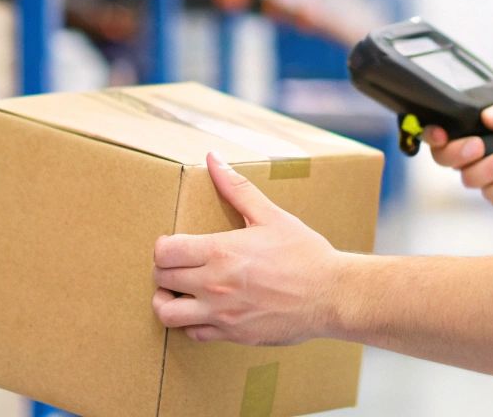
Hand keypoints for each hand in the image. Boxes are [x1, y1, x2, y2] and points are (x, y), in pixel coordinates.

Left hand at [151, 152, 344, 345]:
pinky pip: (194, 334)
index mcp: (221, 252)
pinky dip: (191, 322)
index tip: (172, 244)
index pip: (164, 252)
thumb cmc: (304, 253)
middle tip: (175, 265)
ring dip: (166, 301)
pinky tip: (204, 309)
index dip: (162, 247)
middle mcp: (215, 284)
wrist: (331, 295)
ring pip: (167, 313)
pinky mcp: (233, 334)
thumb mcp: (271, 216)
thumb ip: (237, 189)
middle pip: (161, 278)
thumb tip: (213, 159)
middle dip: (163, 270)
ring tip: (177, 292)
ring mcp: (222, 313)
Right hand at [425, 86, 492, 205]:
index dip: (433, 133)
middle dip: (458, 153)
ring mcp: (489, 171)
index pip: (444, 127)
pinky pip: (491, 196)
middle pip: (445, 157)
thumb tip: (488, 118)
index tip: (440, 134)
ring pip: (468, 178)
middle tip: (479, 146)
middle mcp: (478, 146)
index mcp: (479, 121)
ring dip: (487, 169)